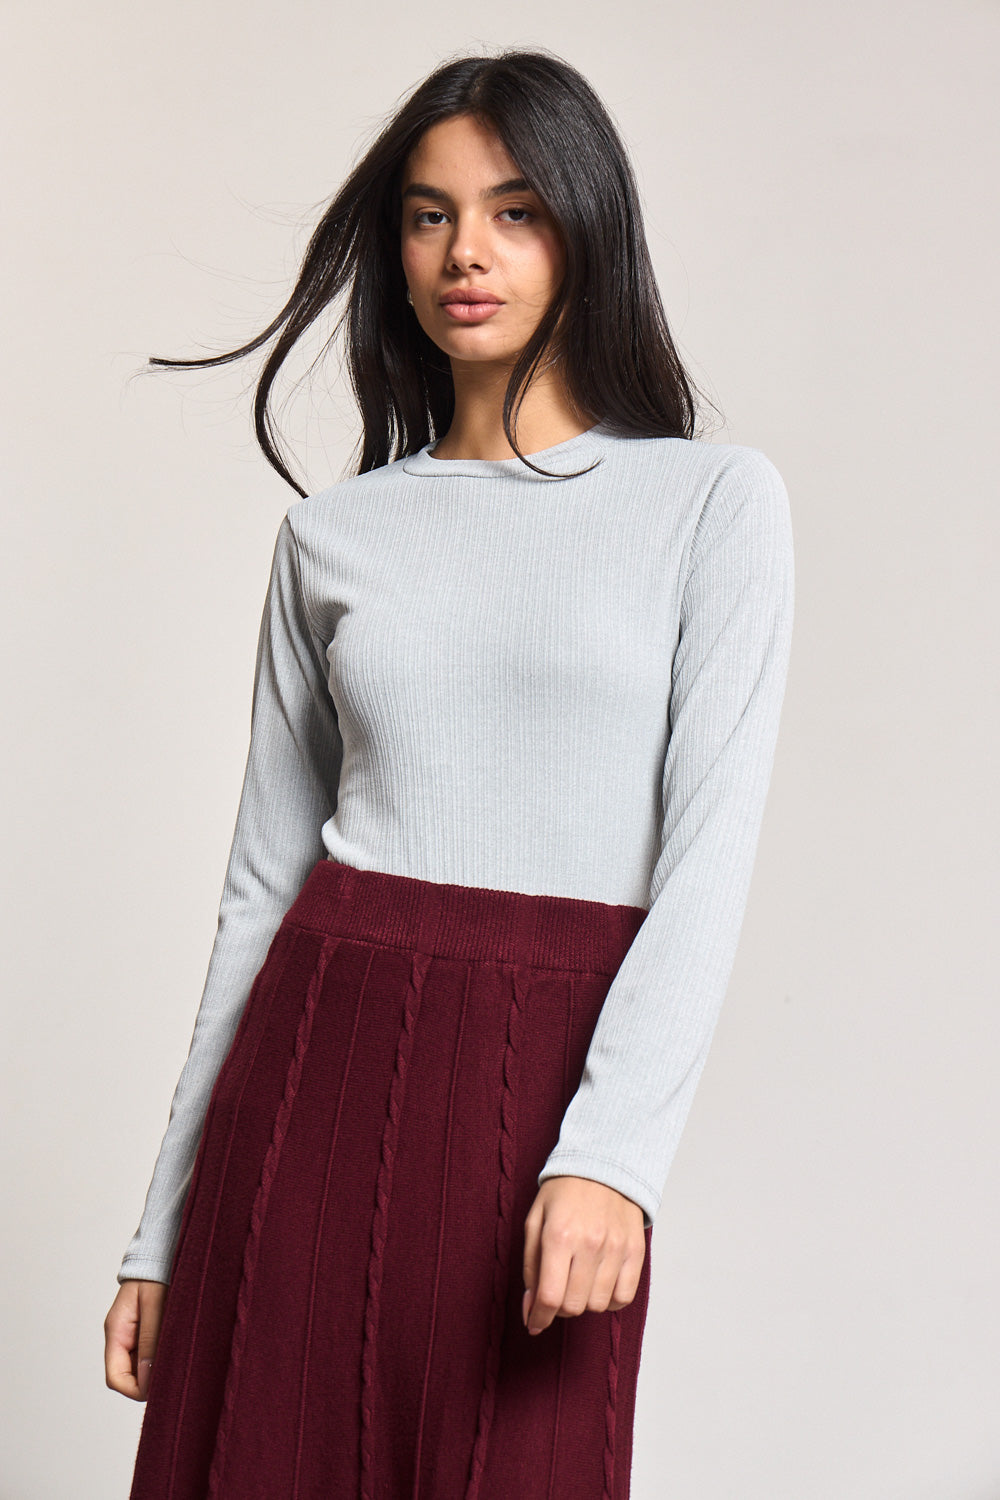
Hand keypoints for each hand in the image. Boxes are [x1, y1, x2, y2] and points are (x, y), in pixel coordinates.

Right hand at [104, 1278, 168, 1400]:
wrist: (161, 1250)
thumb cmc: (156, 1273)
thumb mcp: (155, 1305)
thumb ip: (150, 1341)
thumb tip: (147, 1379)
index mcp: (116, 1332)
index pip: (115, 1378)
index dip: (136, 1388)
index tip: (160, 1386)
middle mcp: (122, 1337)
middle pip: (128, 1376)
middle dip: (149, 1379)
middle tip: (176, 1374)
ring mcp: (133, 1334)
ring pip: (141, 1366)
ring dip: (157, 1367)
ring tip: (180, 1357)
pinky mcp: (146, 1329)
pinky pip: (151, 1352)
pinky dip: (162, 1355)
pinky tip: (179, 1347)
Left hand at [521, 1176, 645, 1334]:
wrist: (603, 1164)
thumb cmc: (564, 1193)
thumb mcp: (535, 1220)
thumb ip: (530, 1266)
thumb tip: (531, 1306)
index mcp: (559, 1235)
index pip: (550, 1296)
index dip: (538, 1318)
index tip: (533, 1323)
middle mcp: (589, 1244)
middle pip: (574, 1305)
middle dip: (558, 1308)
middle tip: (556, 1292)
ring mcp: (616, 1248)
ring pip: (598, 1305)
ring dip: (584, 1302)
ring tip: (578, 1281)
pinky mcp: (636, 1251)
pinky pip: (624, 1297)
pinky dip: (610, 1300)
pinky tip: (600, 1284)